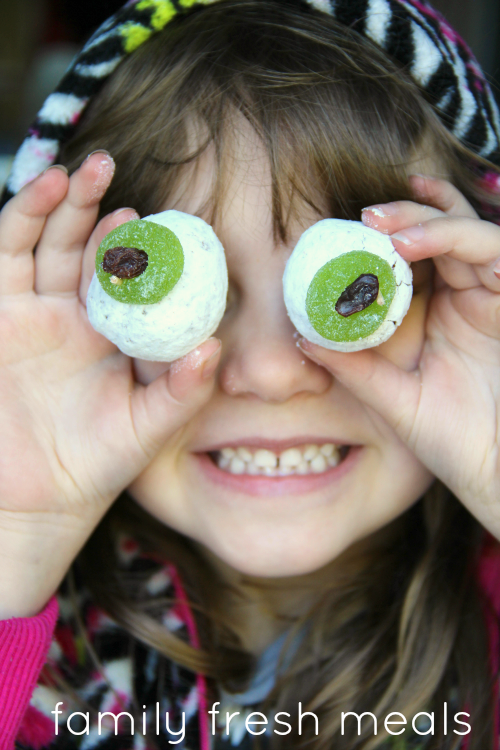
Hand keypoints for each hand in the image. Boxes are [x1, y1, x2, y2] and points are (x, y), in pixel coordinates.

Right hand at [0, 154, 220, 616]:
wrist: (37, 501)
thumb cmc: (96, 466)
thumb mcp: (147, 429)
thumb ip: (182, 391)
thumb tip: (214, 347)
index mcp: (111, 334)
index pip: (123, 276)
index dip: (134, 245)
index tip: (153, 219)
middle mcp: (70, 317)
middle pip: (78, 246)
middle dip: (91, 205)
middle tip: (111, 167)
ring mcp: (28, 315)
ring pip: (38, 244)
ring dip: (53, 205)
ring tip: (75, 174)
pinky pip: (4, 262)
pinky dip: (17, 226)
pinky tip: (38, 196)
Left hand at [299, 176, 499, 536]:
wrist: (495, 471)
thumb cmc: (454, 441)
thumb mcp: (394, 399)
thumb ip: (357, 369)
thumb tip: (306, 340)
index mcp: (438, 314)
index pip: (415, 256)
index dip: (389, 231)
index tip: (347, 224)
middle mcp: (467, 298)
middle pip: (442, 230)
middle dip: (406, 215)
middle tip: (366, 216)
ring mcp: (493, 298)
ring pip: (469, 233)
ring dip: (429, 223)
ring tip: (387, 230)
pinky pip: (497, 255)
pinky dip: (463, 240)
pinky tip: (424, 244)